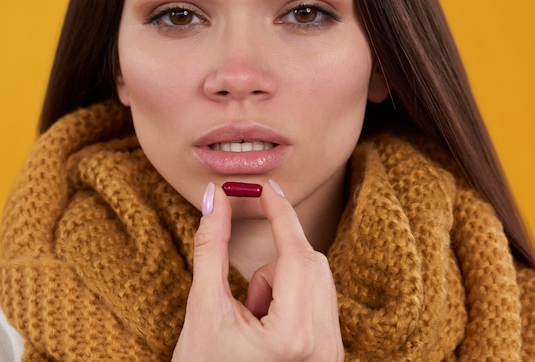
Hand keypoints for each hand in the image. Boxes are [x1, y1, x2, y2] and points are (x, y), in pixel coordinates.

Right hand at [171, 181, 343, 361]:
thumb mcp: (203, 308)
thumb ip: (211, 248)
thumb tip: (216, 200)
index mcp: (293, 338)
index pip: (296, 254)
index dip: (280, 213)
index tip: (267, 188)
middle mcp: (324, 349)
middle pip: (311, 262)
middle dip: (275, 264)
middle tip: (246, 296)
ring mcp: (331, 355)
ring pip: (317, 279)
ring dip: (282, 283)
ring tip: (254, 319)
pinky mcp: (330, 356)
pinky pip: (320, 301)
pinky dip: (292, 299)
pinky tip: (268, 329)